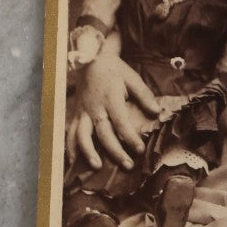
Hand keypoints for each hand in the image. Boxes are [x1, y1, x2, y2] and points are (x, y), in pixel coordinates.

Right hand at [65, 48, 160, 169]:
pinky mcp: (74, 114)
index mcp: (111, 98)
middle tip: (128, 165)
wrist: (91, 60)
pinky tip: (74, 162)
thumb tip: (157, 112)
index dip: (130, 138)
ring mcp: (82, 112)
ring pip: (82, 135)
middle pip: (103, 133)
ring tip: (97, 166)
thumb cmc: (115, 70)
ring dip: (88, 152)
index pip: (121, 122)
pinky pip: (69, 133)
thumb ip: (144, 95)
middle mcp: (95, 108)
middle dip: (115, 151)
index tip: (140, 150)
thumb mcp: (132, 78)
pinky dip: (70, 148)